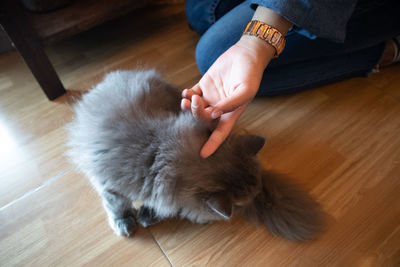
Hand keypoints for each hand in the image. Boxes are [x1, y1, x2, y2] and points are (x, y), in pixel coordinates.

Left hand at [181, 35, 274, 157]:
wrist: (246, 54)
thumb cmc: (250, 74)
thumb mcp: (245, 90)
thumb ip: (230, 103)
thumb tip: (213, 114)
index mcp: (231, 113)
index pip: (220, 134)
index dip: (212, 145)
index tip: (203, 155)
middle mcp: (219, 108)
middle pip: (203, 119)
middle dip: (197, 114)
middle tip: (195, 102)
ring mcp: (210, 97)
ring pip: (195, 109)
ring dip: (188, 107)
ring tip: (187, 98)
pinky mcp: (204, 85)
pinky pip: (192, 94)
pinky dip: (187, 95)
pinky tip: (187, 92)